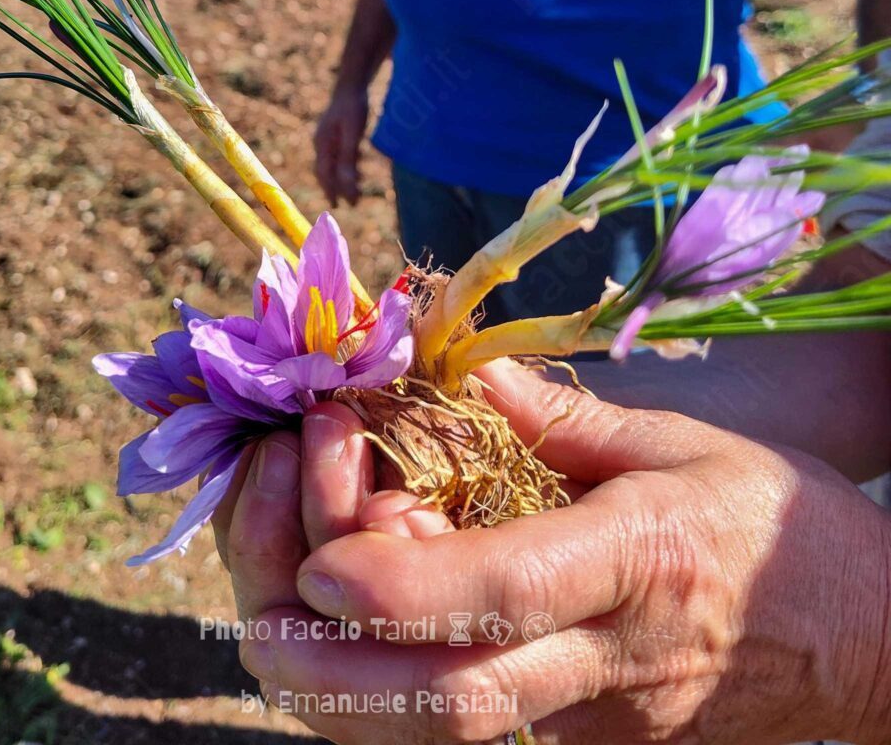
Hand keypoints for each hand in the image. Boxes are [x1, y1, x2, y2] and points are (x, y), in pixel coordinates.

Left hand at [225, 360, 890, 744]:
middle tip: (257, 624)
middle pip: (455, 702)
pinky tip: (344, 644)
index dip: (406, 585)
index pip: (509, 591)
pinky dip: (390, 693)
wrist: (869, 639)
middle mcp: (607, 657)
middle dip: (336, 675)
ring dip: (343, 699)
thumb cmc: (776, 521)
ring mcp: (595, 718)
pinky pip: (471, 727)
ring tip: (273, 635)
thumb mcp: (679, 442)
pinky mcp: (587, 743)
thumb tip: (470, 378)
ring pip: (450, 736)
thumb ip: (563, 419)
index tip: (319, 563)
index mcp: (639, 561)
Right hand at [314, 86, 368, 206]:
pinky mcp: (336, 133)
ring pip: (333, 164)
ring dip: (343, 179)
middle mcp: (322, 143)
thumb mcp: (353, 135)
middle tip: (345, 204)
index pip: (324, 174)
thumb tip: (347, 184)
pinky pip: (339, 155)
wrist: (352, 84)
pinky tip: (358, 170)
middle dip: (335, 188)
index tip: (337, 205)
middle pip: (326, 171)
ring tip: (355, 191)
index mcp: (322, 144)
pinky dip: (347, 166)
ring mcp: (327, 137)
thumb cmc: (353, 108)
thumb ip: (349, 160)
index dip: (330, 190)